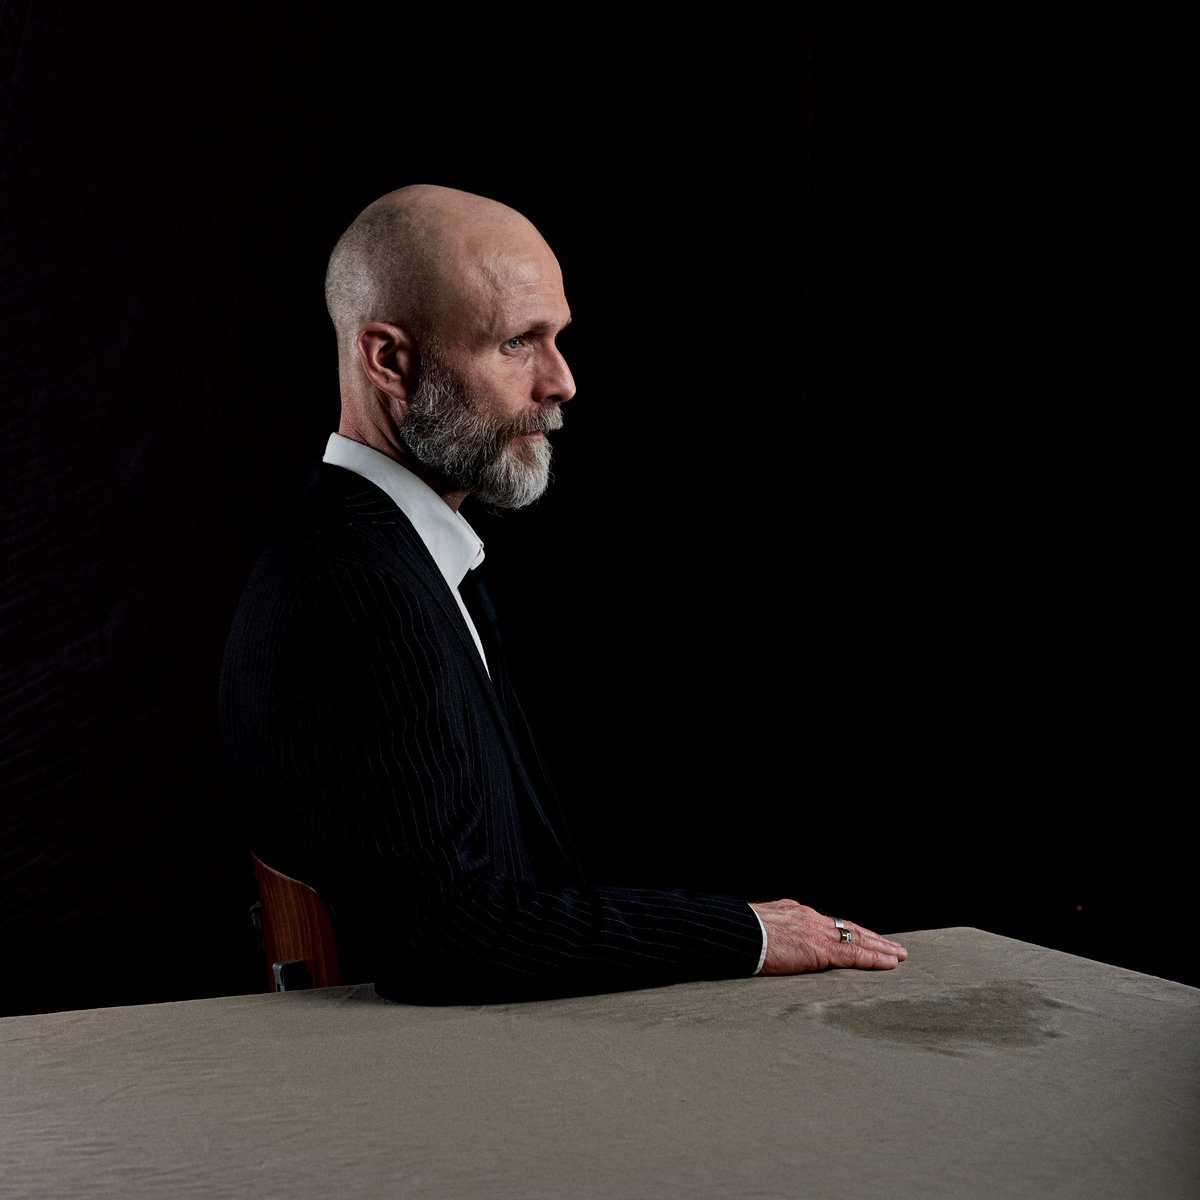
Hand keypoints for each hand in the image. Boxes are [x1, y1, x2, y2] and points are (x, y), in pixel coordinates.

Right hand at [749, 900, 906, 973]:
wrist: (738, 932)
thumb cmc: (740, 932)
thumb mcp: (760, 925)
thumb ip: (775, 929)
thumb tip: (776, 936)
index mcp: (796, 912)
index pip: (830, 923)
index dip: (849, 930)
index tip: (862, 936)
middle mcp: (811, 918)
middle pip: (849, 927)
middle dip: (873, 937)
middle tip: (893, 945)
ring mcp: (818, 932)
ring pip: (858, 938)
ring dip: (882, 947)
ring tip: (899, 954)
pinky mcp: (821, 949)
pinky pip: (855, 954)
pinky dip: (875, 958)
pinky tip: (890, 963)